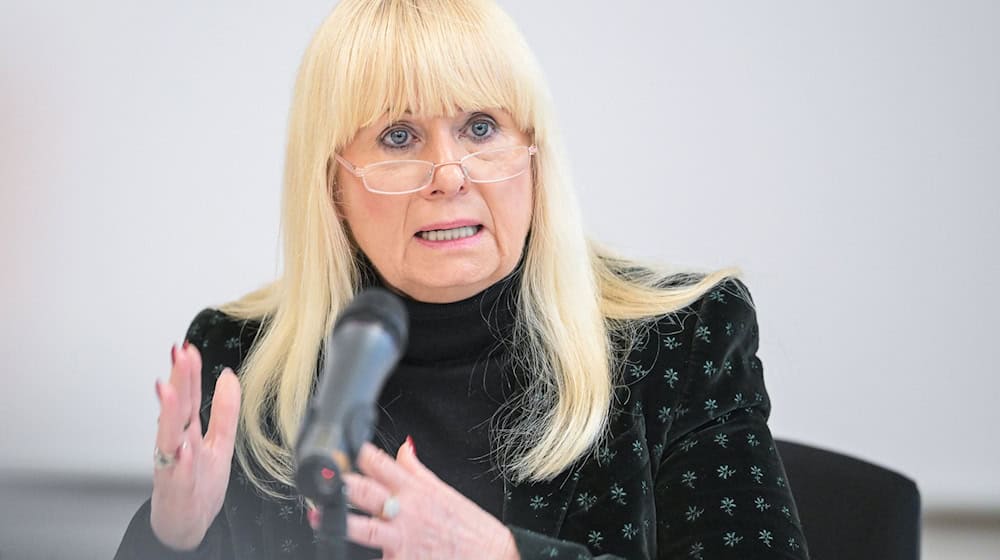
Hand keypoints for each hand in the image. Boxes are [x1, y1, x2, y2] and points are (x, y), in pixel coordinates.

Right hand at [150, 342, 241, 549]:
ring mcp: (174, 468)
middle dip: (178, 381)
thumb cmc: (198, 485)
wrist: (186, 526)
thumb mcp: (220, 442)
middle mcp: (176, 446)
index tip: (188, 347)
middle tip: (178, 354)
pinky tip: (183, 449)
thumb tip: (229, 375)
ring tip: (169, 389)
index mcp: (187, 432)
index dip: (189, 372)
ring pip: (169, 438)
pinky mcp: (177, 491)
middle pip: (177, 409)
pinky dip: (181, 462)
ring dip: (169, 414)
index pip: (188, 396)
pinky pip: (179, 476)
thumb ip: (224, 410)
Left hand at [332, 440, 518, 558]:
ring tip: (318, 516)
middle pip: (364, 491)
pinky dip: (367, 558)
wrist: (492, 555)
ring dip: (337, 521)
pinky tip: (343, 553)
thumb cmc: (470, 526)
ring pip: (362, 528)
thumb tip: (404, 447)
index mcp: (416, 489)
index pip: (380, 463)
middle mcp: (406, 511)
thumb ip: (417, 470)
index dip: (357, 453)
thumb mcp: (444, 490)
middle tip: (322, 479)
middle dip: (340, 483)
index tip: (341, 448)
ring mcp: (402, 539)